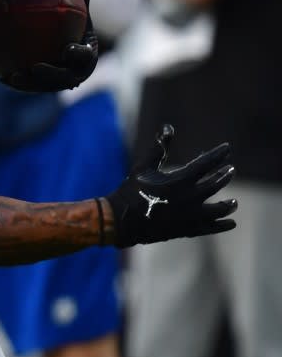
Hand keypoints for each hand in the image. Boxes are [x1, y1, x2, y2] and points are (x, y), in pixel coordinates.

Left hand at [1, 0, 98, 92]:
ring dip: (29, 84)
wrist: (67, 46)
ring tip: (12, 76)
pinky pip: (31, 86)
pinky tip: (0, 75)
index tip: (67, 48)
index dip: (79, 55)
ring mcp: (59, 83)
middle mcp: (75, 73)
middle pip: (65, 79)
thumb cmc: (73, 24)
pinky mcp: (44, 87)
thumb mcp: (79, 13)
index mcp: (86, 56)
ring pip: (45, 86)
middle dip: (51, 75)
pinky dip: (17, 83)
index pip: (85, 57)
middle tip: (36, 67)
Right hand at [102, 124, 236, 247]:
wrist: (123, 221)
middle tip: (231, 170)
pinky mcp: (189, 229)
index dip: (218, 154)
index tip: (227, 148)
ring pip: (219, 209)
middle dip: (224, 175)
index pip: (206, 163)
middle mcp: (190, 197)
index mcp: (180, 180)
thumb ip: (158, 148)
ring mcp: (192, 215)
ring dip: (228, 204)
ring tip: (234, 202)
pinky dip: (223, 225)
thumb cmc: (132, 191)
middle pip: (216, 183)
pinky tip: (231, 223)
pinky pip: (212, 227)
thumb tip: (168, 127)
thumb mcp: (143, 167)